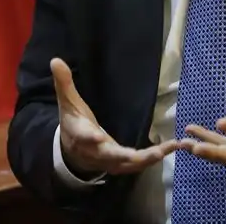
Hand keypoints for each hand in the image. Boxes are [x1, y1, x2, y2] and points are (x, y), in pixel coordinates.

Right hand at [51, 58, 178, 175]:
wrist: (71, 152)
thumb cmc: (73, 122)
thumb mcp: (67, 102)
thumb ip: (64, 83)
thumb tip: (55, 60)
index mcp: (80, 134)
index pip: (83, 136)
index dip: (90, 138)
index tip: (98, 137)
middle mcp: (94, 151)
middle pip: (110, 156)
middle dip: (127, 155)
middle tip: (144, 153)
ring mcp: (108, 160)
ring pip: (127, 163)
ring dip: (148, 158)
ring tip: (168, 148)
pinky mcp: (119, 164)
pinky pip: (136, 164)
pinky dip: (152, 159)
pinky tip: (169, 149)